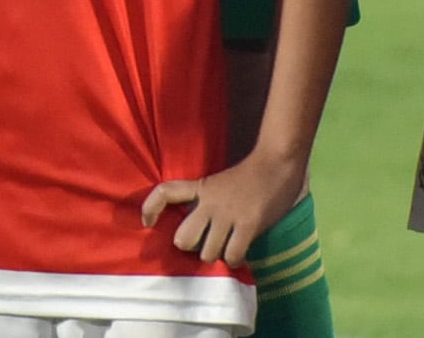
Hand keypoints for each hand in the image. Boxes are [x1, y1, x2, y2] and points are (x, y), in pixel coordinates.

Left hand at [147, 143, 307, 263]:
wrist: (276, 162)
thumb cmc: (250, 175)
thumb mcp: (218, 183)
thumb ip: (205, 200)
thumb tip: (194, 224)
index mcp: (201, 187)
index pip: (166, 192)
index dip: (150, 208)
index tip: (147, 223)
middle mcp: (210, 202)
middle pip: (183, 238)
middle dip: (192, 246)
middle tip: (203, 242)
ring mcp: (228, 215)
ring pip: (207, 253)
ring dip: (216, 255)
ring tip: (225, 247)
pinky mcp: (247, 225)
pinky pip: (231, 256)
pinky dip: (234, 260)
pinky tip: (239, 252)